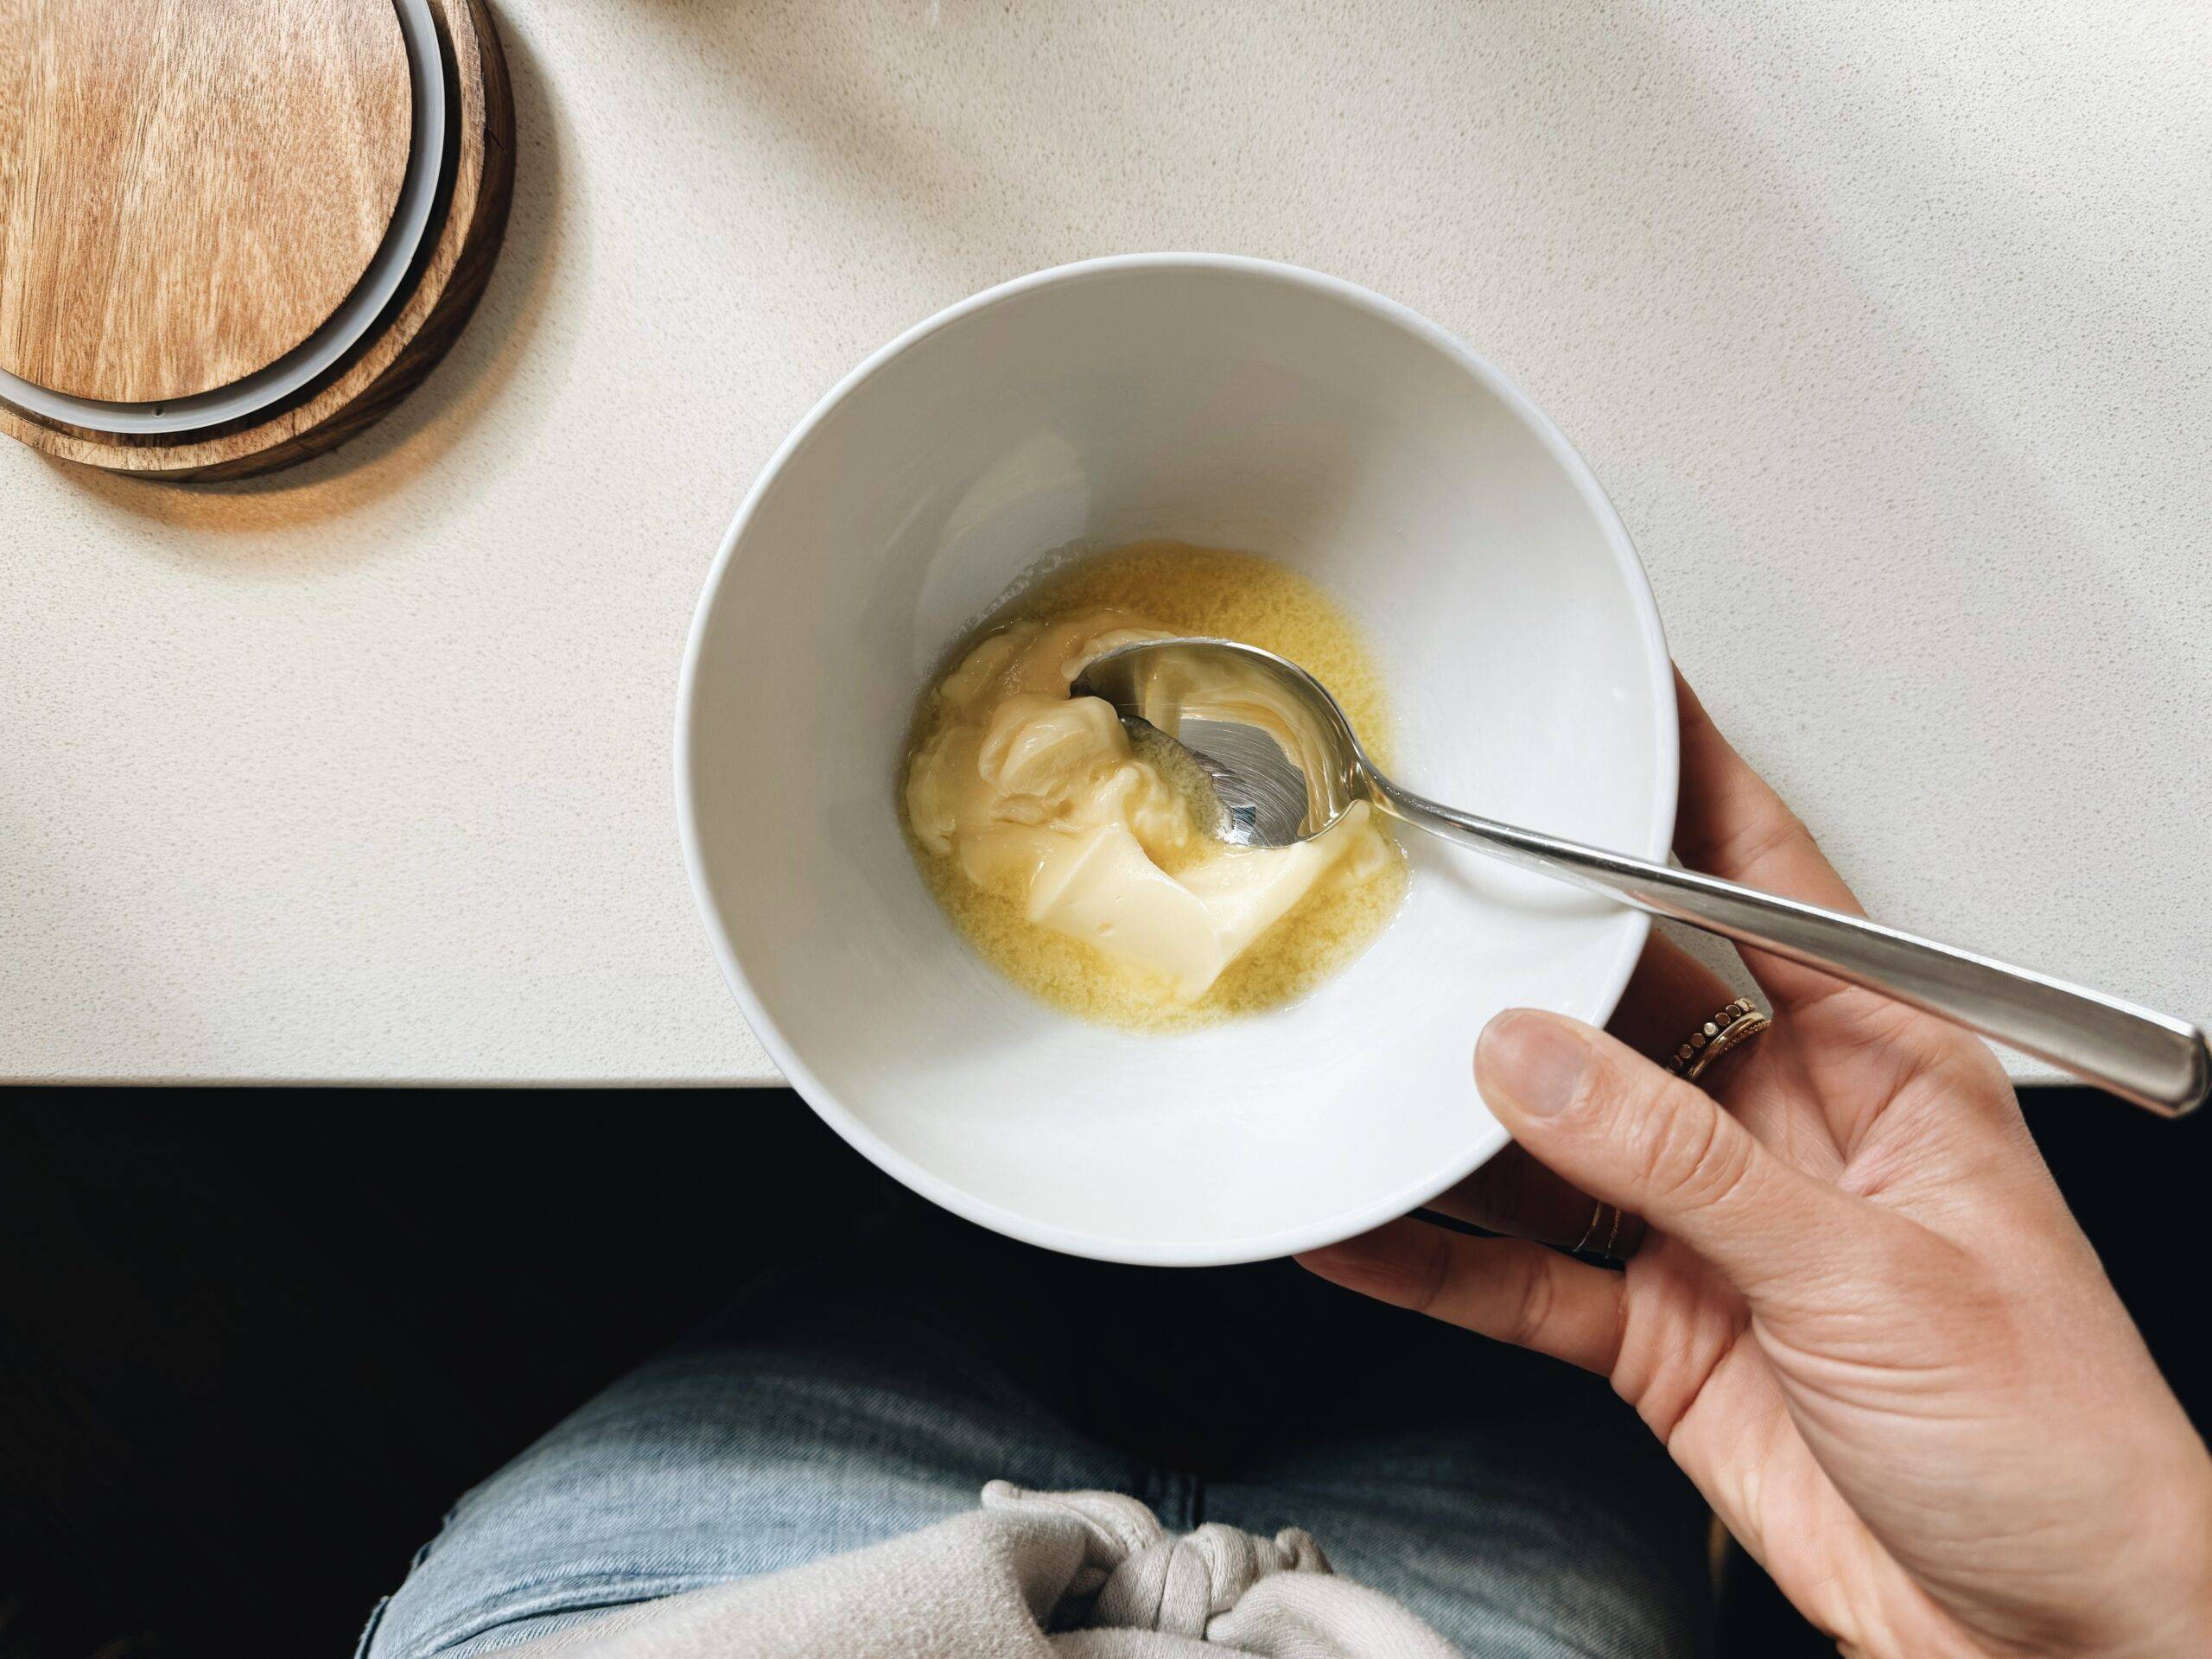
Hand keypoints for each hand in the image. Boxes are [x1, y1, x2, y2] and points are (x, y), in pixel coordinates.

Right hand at [1299, 673, 2211, 1658]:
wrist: (2048, 1641)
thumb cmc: (2060, 1445)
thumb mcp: (1870, 1273)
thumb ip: (1688, 1165)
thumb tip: (1539, 1063)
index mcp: (1881, 1065)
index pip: (1765, 881)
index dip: (1684, 783)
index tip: (1601, 704)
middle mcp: (1783, 1130)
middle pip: (1624, 1000)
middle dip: (1524, 955)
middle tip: (1420, 903)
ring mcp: (1711, 1230)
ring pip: (1552, 1138)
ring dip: (1456, 1119)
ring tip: (1359, 1075)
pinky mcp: (1658, 1332)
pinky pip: (1520, 1274)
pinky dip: (1435, 1257)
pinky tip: (1365, 1228)